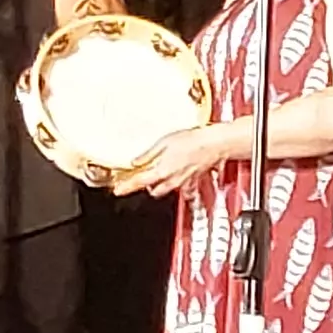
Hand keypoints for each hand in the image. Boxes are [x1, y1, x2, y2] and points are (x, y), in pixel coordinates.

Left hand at [111, 122, 236, 196]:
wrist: (214, 144)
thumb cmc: (193, 141)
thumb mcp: (164, 142)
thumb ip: (148, 154)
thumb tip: (136, 161)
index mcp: (162, 171)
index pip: (138, 182)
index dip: (126, 187)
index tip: (118, 190)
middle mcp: (171, 180)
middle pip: (152, 190)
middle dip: (145, 185)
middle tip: (140, 176)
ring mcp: (183, 182)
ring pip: (165, 190)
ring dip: (159, 185)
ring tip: (158, 173)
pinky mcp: (192, 181)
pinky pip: (181, 188)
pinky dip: (176, 184)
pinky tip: (176, 173)